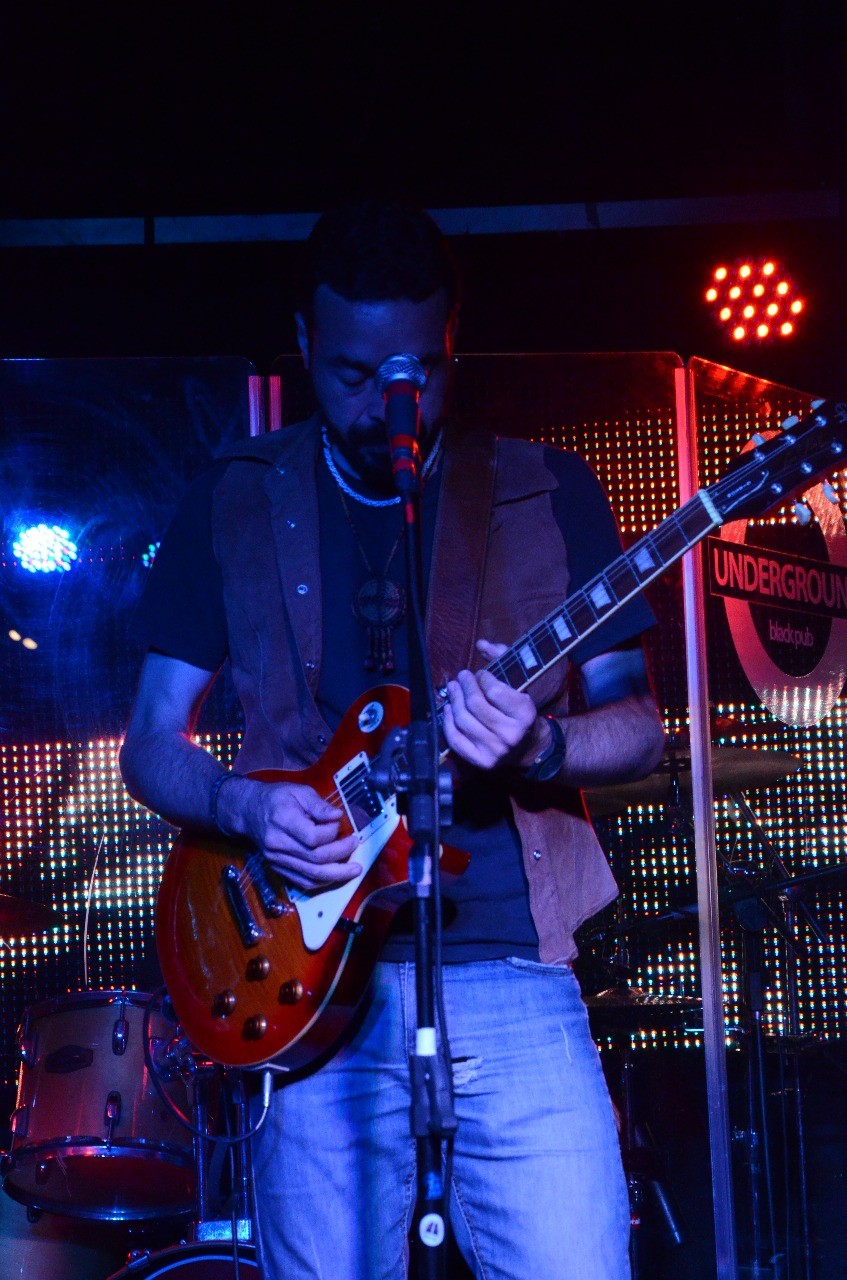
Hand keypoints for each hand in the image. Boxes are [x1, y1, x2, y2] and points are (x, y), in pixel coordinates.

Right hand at [219, 776, 360, 891]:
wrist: (249, 811)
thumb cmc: (275, 799)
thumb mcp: (298, 791)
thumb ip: (319, 805)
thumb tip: (337, 817)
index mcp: (283, 820)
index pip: (313, 837)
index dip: (332, 832)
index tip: (339, 823)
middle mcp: (278, 844)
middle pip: (315, 859)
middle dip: (341, 855)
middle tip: (354, 845)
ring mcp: (277, 859)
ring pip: (310, 875)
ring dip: (336, 875)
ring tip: (353, 870)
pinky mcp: (278, 868)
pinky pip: (302, 882)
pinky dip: (321, 881)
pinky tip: (335, 875)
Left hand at [442, 639, 550, 770]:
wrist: (527, 746)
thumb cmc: (519, 710)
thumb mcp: (519, 683)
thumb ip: (503, 658)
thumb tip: (481, 644)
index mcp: (525, 714)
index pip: (494, 690)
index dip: (483, 678)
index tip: (480, 674)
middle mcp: (511, 734)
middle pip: (475, 705)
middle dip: (465, 686)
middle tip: (461, 677)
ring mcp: (495, 750)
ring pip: (463, 719)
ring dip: (454, 700)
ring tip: (453, 689)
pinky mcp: (481, 761)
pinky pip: (456, 739)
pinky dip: (447, 722)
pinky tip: (448, 709)